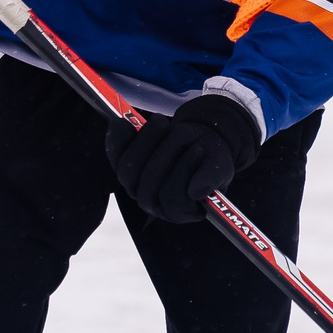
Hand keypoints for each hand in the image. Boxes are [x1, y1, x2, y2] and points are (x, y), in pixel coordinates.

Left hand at [105, 93, 260, 222]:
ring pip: (129, 171)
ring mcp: (136, 188)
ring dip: (146, 142)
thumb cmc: (209, 159)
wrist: (198, 142)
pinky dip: (118, 139)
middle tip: (181, 131)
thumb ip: (212, 177)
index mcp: (181, 210)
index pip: (174, 201)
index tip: (198, 148)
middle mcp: (155, 204)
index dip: (183, 173)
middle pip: (147, 187)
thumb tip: (197, 191)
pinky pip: (115, 156)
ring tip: (165, 124)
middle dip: (164, 156)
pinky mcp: (124, 168)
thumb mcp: (218, 166)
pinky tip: (123, 122)